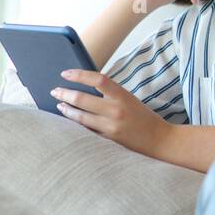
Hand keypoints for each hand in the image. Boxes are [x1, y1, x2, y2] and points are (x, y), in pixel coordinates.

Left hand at [50, 68, 173, 159]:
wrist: (159, 140)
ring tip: (60, 105)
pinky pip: (86, 131)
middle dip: (65, 94)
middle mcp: (116, 110)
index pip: (97, 80)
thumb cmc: (143, 117)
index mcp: (123, 96)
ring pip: (80, 117)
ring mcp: (111, 127)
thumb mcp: (130, 99)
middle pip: (82, 99)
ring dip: (66, 110)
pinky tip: (69, 120)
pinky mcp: (108, 140)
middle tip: (55, 91)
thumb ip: (110, 94)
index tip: (65, 74)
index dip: (79, 75)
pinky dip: (76, 125)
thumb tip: (84, 88)